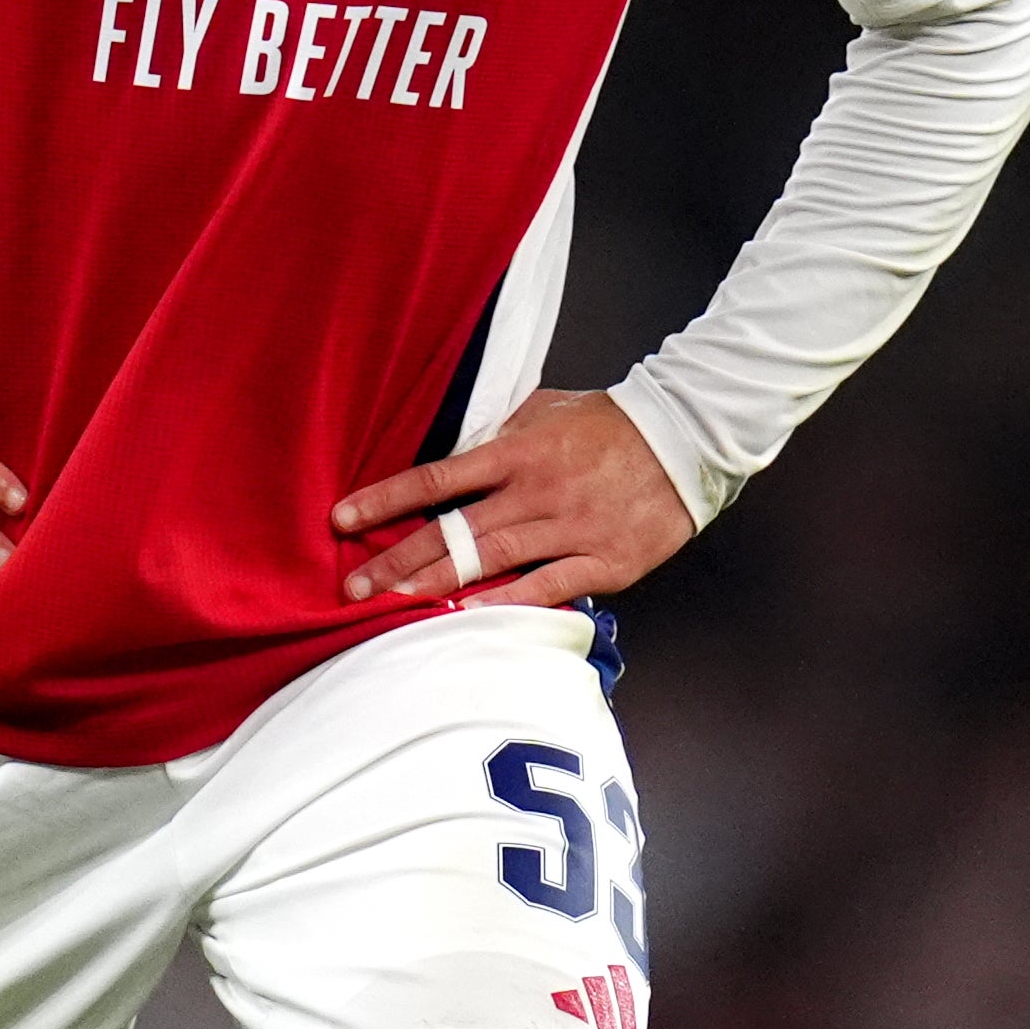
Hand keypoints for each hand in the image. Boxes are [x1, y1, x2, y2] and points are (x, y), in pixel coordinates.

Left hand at [332, 389, 692, 609]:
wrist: (687, 437)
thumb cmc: (611, 423)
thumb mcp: (547, 410)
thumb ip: (500, 434)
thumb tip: (459, 451)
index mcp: (518, 452)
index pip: (437, 477)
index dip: (387, 500)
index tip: (343, 519)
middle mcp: (536, 492)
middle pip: (453, 531)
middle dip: (398, 561)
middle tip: (352, 587)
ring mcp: (569, 529)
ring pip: (490, 563)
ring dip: (436, 586)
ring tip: (390, 608)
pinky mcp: (604, 561)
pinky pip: (548, 587)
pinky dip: (507, 604)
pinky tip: (469, 618)